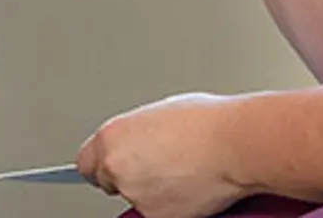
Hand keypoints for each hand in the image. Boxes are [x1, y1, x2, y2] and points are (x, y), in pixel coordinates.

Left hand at [76, 93, 256, 217]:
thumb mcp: (160, 114)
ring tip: (183, 173)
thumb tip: (141, 143)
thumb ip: (139, 134)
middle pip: (109, 182)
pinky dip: (171, 206)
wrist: (234, 143)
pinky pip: (157, 213)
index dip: (105, 166)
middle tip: (157, 169)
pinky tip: (190, 187)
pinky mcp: (156, 216)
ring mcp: (135, 194)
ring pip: (136, 199)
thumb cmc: (208, 122)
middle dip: (128, 178)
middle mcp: (116, 167)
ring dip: (152, 192)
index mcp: (112, 137)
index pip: (87, 164)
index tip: (113, 169)